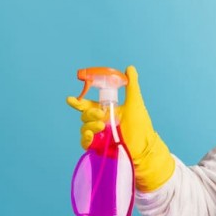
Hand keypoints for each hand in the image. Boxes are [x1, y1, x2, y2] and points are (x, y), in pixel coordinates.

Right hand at [67, 66, 174, 190]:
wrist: (145, 147)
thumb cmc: (141, 126)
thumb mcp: (135, 103)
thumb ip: (131, 86)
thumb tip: (129, 68)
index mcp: (107, 111)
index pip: (89, 104)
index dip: (79, 101)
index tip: (71, 99)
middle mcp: (101, 122)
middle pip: (85, 114)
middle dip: (89, 112)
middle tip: (100, 114)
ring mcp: (99, 135)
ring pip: (84, 127)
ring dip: (89, 125)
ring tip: (101, 125)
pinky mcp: (98, 147)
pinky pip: (85, 142)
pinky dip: (85, 138)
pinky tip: (91, 135)